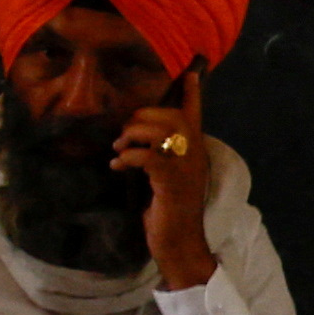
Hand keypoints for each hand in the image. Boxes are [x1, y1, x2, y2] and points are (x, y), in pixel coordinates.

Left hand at [116, 72, 218, 288]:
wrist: (180, 242)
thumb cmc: (170, 212)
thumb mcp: (165, 179)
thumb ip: (159, 158)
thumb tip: (137, 143)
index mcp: (195, 152)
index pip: (195, 115)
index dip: (193, 93)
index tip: (192, 72)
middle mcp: (194, 155)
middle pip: (172, 116)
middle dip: (142, 118)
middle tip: (124, 137)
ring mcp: (184, 167)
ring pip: (160, 131)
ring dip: (132, 136)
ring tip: (119, 151)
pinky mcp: (170, 180)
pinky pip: (147, 156)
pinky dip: (127, 158)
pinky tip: (117, 167)